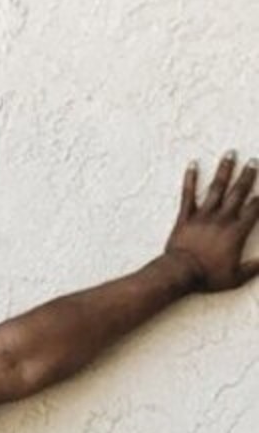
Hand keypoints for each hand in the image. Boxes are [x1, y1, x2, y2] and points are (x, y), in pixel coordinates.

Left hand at [163, 150, 258, 292]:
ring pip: (216, 188)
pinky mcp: (186, 217)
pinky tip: (192, 164)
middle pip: (237, 193)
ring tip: (230, 154)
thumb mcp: (235, 278)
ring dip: (224, 170)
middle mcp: (222, 219)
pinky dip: (190, 179)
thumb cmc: (208, 278)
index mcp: (236, 232)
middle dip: (247, 176)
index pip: (253, 210)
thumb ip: (253, 268)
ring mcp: (203, 216)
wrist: (180, 274)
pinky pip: (188, 195)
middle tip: (253, 161)